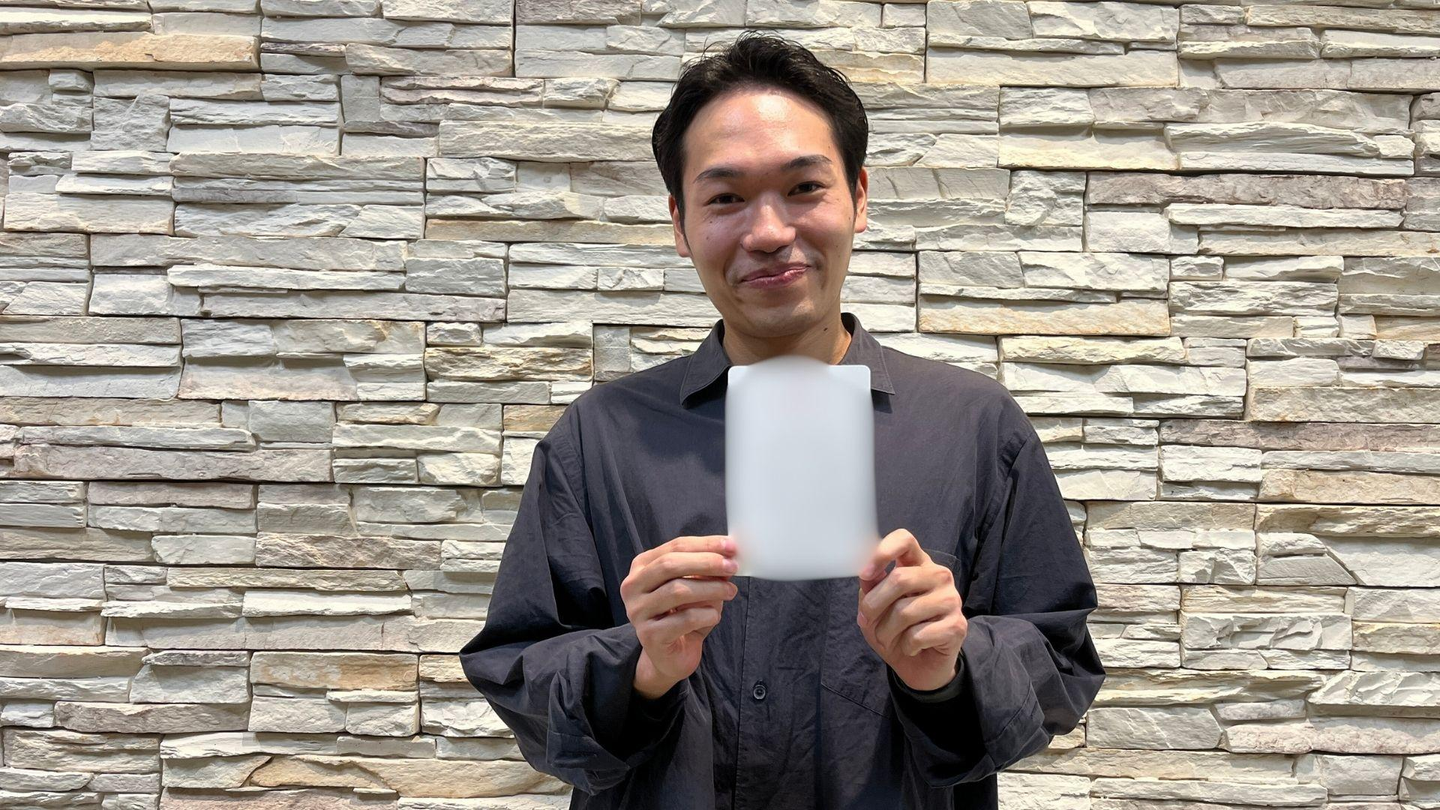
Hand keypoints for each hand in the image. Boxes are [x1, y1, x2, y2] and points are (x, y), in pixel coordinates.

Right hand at [621, 534, 738, 698]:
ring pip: (677, 591)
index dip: (704, 545)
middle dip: (706, 563)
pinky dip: (706, 614)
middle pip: (670, 565)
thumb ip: (706, 571)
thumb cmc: (682, 615)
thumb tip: (727, 557)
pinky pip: (684, 619)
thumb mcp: (695, 587)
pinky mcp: (649, 636)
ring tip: (730, 591)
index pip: (674, 547)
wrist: (670, 656)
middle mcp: (632, 587)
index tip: (730, 546)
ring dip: (710, 588)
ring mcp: (638, 612)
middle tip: (732, 567)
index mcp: (641, 567)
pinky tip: (715, 616)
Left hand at [856, 528, 966, 691]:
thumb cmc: (896, 631)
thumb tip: (866, 572)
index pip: (904, 540)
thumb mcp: (875, 606)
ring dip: (886, 631)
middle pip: (900, 578)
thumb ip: (871, 585)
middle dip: (873, 605)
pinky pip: (918, 634)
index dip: (882, 552)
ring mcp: (951, 599)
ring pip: (905, 611)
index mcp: (918, 563)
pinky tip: (911, 647)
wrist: (919, 666)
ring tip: (888, 639)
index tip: (865, 574)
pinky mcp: (957, 625)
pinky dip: (906, 646)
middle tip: (866, 620)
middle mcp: (938, 576)